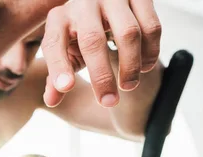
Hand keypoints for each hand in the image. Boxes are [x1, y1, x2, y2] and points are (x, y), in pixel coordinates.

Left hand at [42, 0, 160, 107]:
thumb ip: (57, 76)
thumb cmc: (81, 32)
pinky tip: (144, 67)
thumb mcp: (66, 50)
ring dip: (130, 65)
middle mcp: (83, 3)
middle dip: (101, 76)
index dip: (58, 66)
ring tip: (128, 85)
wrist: (104, 0)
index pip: (53, 42)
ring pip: (128, 33)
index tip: (66, 88)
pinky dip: (150, 51)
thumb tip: (50, 101)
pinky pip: (151, 26)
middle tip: (108, 101)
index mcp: (60, 18)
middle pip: (92, 40)